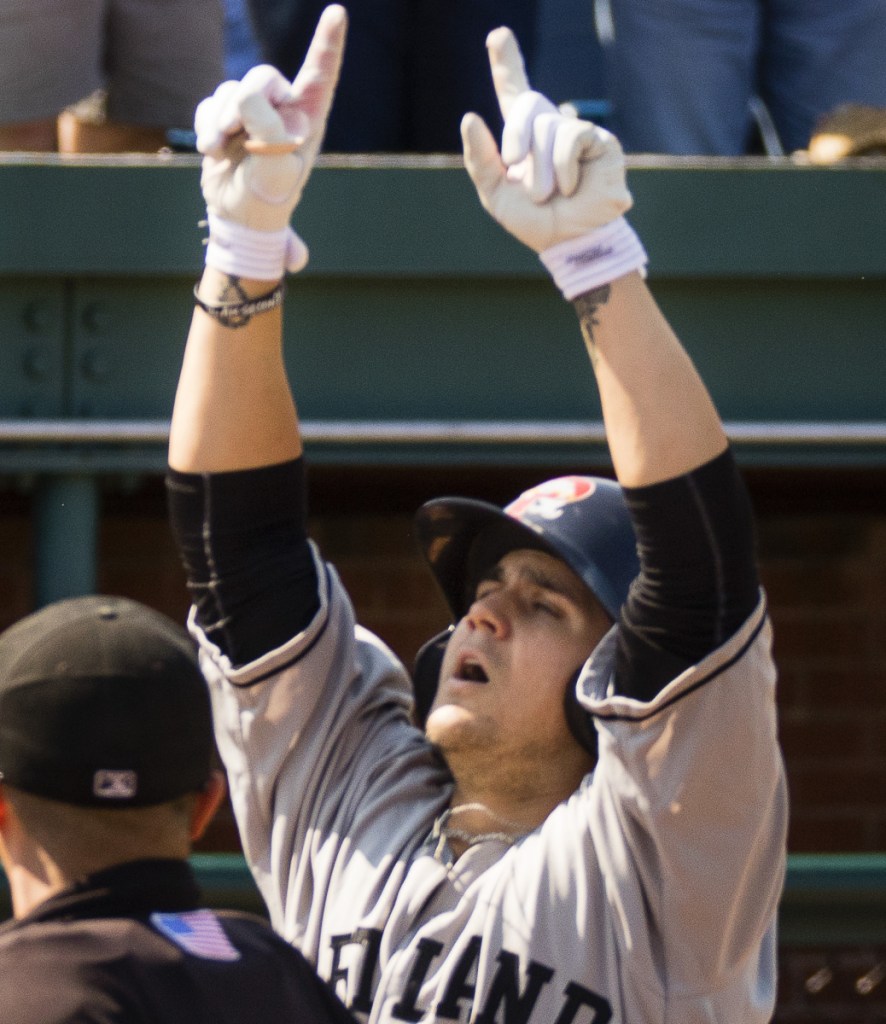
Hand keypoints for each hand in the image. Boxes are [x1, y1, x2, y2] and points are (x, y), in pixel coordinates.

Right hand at [195, 4, 346, 238]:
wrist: (238, 217)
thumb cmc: (269, 196)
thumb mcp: (275, 167)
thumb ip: (267, 127)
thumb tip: (247, 95)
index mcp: (308, 119)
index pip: (321, 75)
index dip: (328, 43)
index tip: (338, 13)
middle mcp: (284, 109)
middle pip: (262, 77)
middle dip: (243, 105)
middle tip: (235, 136)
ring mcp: (254, 110)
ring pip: (231, 90)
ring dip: (222, 122)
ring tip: (225, 150)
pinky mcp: (226, 115)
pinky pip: (210, 102)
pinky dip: (206, 126)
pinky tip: (213, 150)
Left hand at [462, 27, 632, 252]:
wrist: (569, 243)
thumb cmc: (535, 223)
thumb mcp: (496, 195)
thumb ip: (480, 160)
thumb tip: (470, 116)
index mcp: (524, 139)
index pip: (514, 92)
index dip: (507, 63)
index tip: (497, 35)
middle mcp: (550, 128)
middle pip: (526, 102)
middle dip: (515, 134)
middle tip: (513, 166)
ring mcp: (576, 132)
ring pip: (548, 125)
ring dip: (540, 167)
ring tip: (548, 194)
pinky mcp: (601, 141)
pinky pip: (572, 135)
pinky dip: (563, 166)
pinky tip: (569, 187)